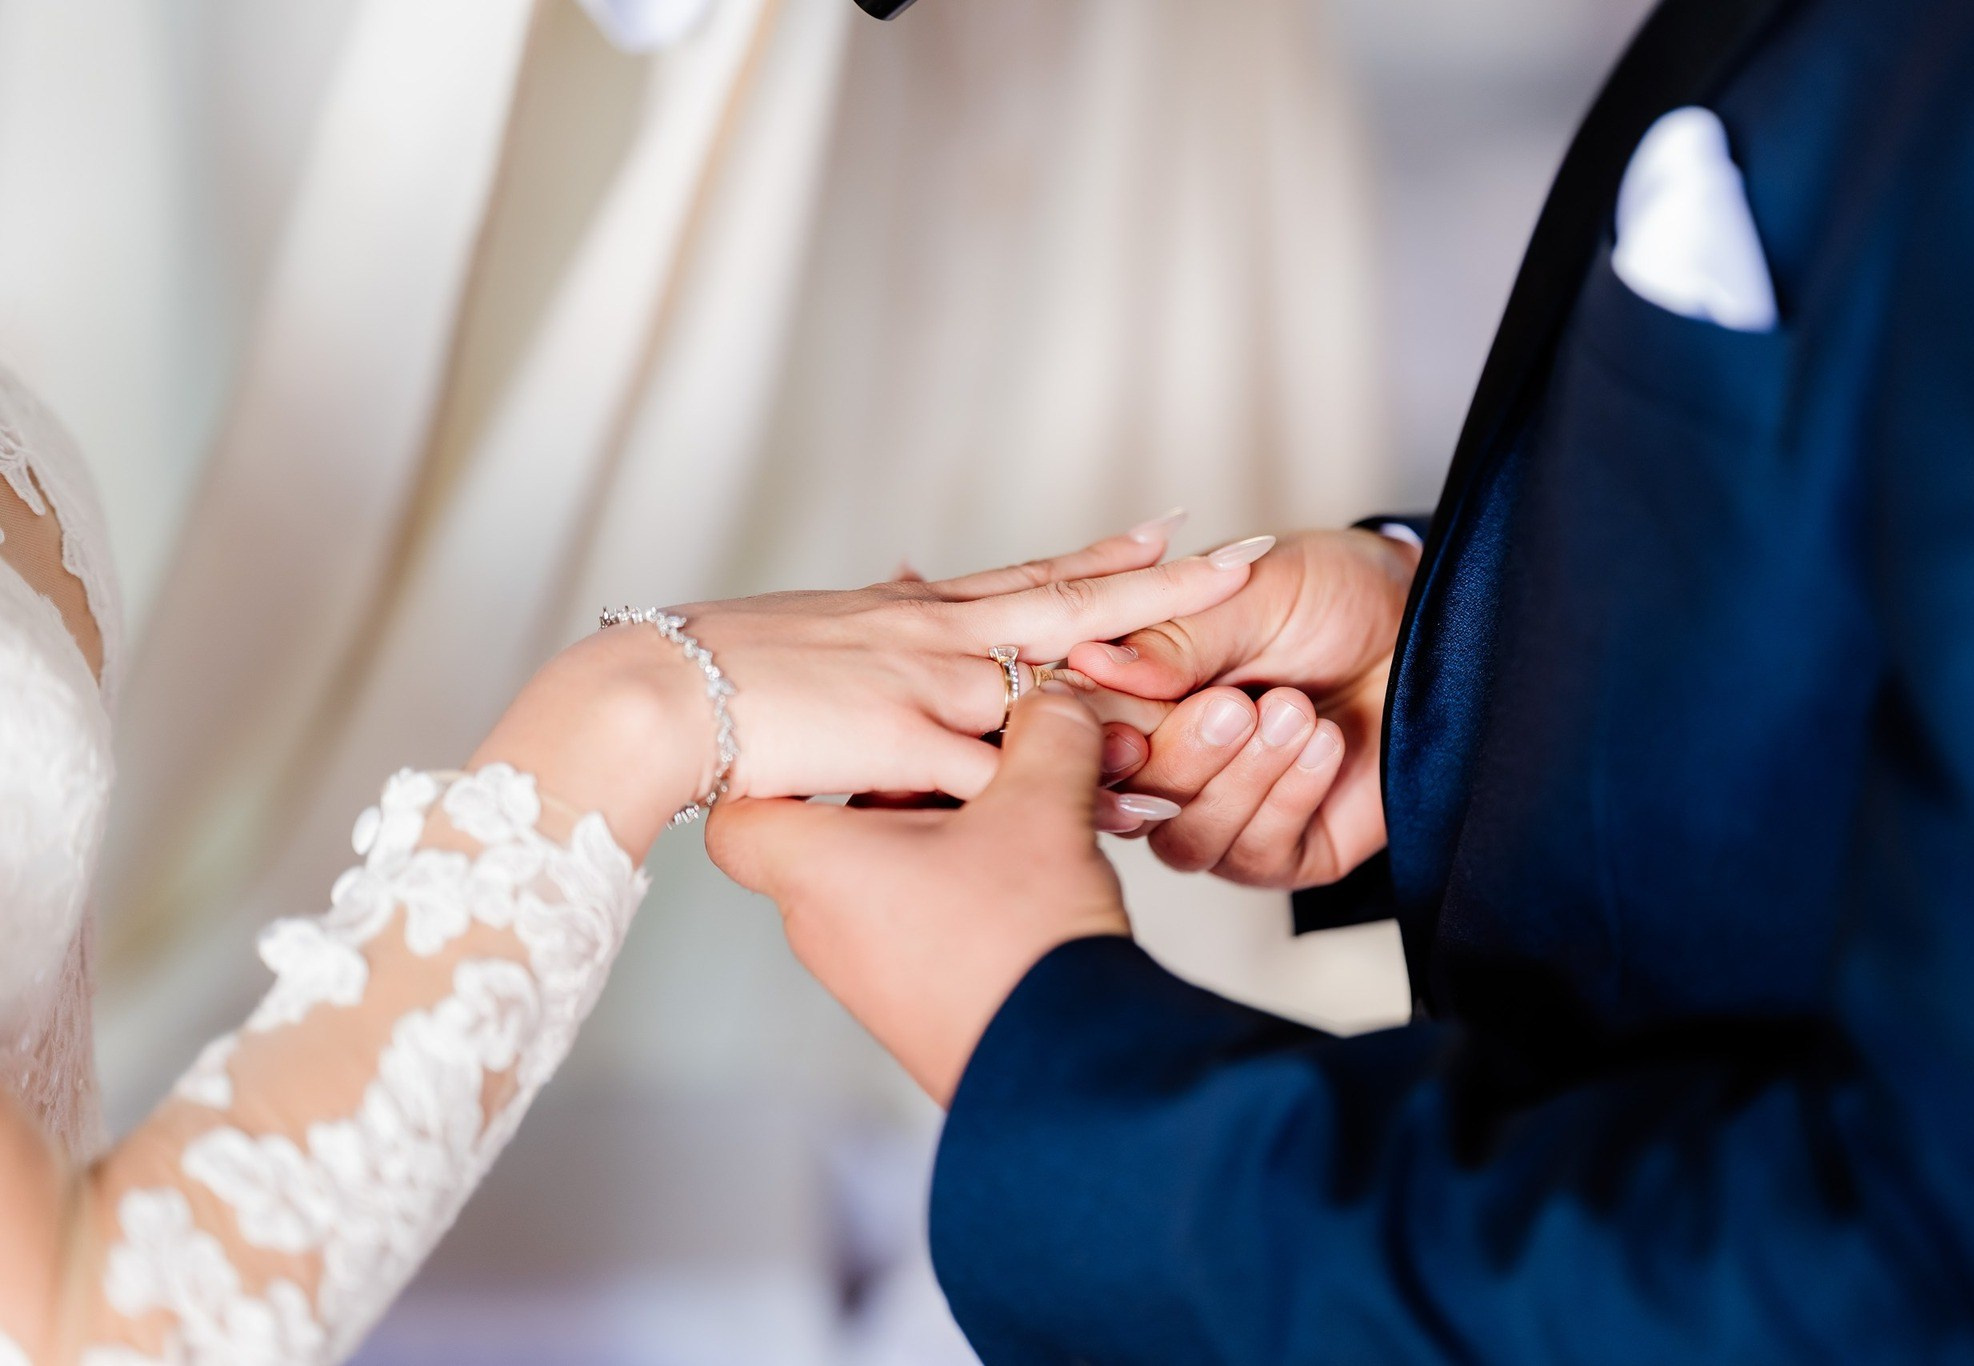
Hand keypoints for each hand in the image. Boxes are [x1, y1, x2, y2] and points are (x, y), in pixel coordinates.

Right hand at [472, 517, 1262, 857]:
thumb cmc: (715, 669)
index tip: (1165, 530)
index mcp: (913, 611)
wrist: (655, 693)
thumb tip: (899, 586)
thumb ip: (870, 622)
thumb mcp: (809, 632)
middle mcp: (937, 634)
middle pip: (1073, 602)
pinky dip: (1086, 789)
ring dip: (1154, 686)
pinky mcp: (912, 739)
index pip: (1028, 576)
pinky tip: (1149, 801)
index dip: (1101, 557)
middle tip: (1246, 557)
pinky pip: (1020, 770)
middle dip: (1165, 583)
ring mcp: (931, 683)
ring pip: (1065, 685)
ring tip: (1240, 676)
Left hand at [707, 684, 1127, 1103]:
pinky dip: (965, 879)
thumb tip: (1052, 699)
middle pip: (831, 825)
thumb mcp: (1040, 806)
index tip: (828, 738)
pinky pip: (919, 916)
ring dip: (946, 830)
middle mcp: (821, 924)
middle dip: (902, 782)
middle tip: (967, 757)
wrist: (1072, 1076)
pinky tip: (1033, 864)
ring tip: (1021, 807)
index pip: (735, 810)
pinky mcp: (915, 1003)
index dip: (774, 765)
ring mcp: (867, 972)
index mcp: (816, 868)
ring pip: (884, 870)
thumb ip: (1044, 733)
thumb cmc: (1022, 943)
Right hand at [1065, 527, 1418, 887]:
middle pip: (1131, 800)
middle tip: (1233, 704)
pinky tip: (1322, 743)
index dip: (1099, 730)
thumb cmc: (1333, 594)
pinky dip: (1287, 799)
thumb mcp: (1252, 593)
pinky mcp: (1286, 852)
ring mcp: (1224, 815)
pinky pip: (1256, 855)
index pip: (1086, 736)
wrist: (1425, 619)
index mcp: (1137, 698)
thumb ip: (1175, 637)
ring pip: (1187, 840)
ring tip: (1291, 711)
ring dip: (1241, 778)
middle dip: (1183, 755)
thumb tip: (1091, 664)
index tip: (1128, 708)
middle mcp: (1170, 765)